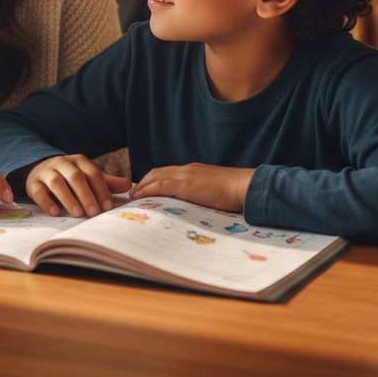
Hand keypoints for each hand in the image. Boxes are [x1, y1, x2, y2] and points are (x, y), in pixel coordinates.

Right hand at [25, 154, 132, 217]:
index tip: (108, 207)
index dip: (101, 189)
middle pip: (75, 177)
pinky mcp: (33, 183)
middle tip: (94, 213)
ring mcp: (46, 172)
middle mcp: (62, 163)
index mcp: (78, 161)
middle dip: (86, 195)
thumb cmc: (69, 177)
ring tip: (78, 214)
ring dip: (68, 198)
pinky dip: (47, 202)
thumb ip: (106, 182)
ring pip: (57, 182)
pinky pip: (39, 192)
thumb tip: (129, 185)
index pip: (92, 173)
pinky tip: (55, 212)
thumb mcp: (87, 177)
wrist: (40, 170)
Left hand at [129, 164, 253, 211]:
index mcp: (194, 170)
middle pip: (158, 172)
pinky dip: (147, 190)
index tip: (145, 187)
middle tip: (134, 192)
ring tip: (133, 196)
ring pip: (155, 177)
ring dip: (142, 185)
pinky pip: (160, 185)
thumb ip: (204, 194)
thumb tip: (197, 207)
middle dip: (144, 181)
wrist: (245, 187)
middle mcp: (187, 169)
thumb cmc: (236, 192)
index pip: (168, 172)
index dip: (154, 179)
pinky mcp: (185, 185)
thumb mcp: (215, 191)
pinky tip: (139, 196)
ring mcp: (185, 175)